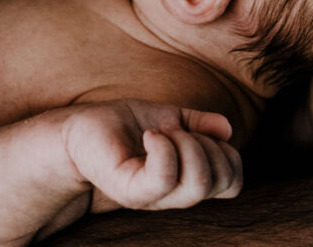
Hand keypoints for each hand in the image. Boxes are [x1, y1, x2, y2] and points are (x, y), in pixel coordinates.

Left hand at [62, 100, 241, 211]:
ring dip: (187, 144)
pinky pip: (164, 177)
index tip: (199, 132)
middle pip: (221, 181)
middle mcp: (173, 194)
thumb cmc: (122, 125)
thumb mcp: (171, 117)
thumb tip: (227, 129)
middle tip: (176, 130)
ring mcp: (152, 195)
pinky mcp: (130, 190)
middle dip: (208, 144)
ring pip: (198, 181)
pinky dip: (163, 147)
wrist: (79, 129)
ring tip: (160, 132)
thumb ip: (200, 123)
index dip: (229, 154)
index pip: (233, 181)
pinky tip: (149, 135)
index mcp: (187, 178)